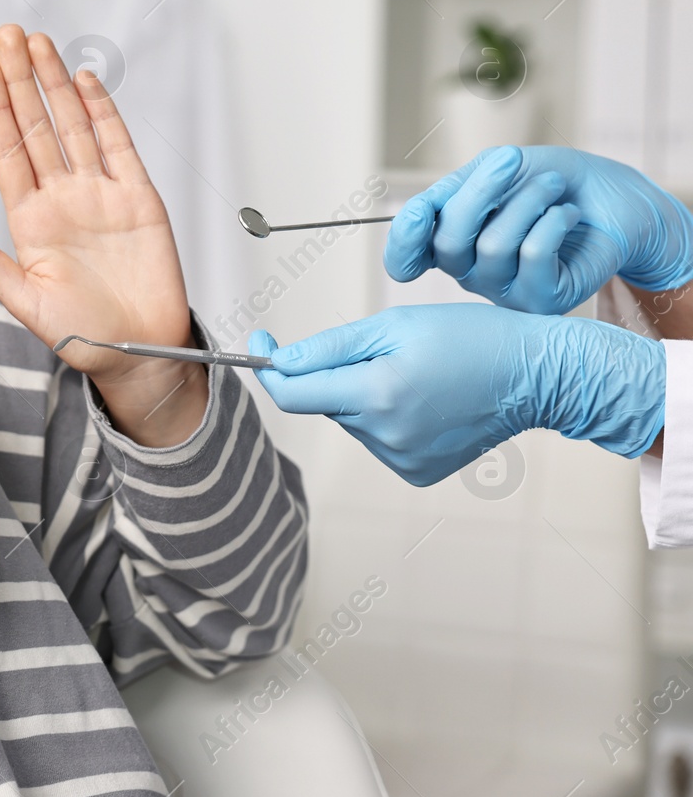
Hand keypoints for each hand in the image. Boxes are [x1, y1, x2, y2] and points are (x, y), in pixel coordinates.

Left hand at [0, 25, 204, 446]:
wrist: (140, 354)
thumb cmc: (82, 336)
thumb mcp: (23, 301)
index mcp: (29, 221)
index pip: (7, 150)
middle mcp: (62, 199)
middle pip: (37, 126)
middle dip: (22, 79)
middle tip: (7, 34)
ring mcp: (101, 195)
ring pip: (74, 126)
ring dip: (56, 84)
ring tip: (39, 43)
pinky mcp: (139, 199)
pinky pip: (119, 147)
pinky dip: (103, 112)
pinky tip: (86, 81)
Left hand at [247, 304, 665, 485]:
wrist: (536, 376)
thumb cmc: (469, 337)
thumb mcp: (395, 324)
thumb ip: (329, 346)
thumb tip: (276, 360)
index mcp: (377, 395)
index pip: (291, 392)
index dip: (268, 365)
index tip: (260, 339)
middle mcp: (385, 436)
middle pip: (323, 401)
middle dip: (333, 372)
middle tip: (380, 348)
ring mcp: (401, 460)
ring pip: (349, 418)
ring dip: (361, 393)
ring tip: (413, 373)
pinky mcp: (415, 472)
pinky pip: (375, 436)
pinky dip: (383, 415)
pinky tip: (423, 399)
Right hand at [385, 145, 692, 313]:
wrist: (617, 199)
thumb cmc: (553, 183)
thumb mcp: (495, 171)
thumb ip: (452, 192)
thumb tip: (418, 211)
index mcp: (449, 242)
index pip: (405, 258)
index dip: (403, 241)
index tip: (421, 212)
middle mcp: (469, 273)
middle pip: (446, 243)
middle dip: (479, 192)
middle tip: (512, 159)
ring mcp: (503, 291)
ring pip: (493, 246)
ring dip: (529, 201)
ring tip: (554, 187)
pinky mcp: (542, 301)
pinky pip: (533, 256)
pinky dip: (553, 222)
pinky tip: (568, 215)